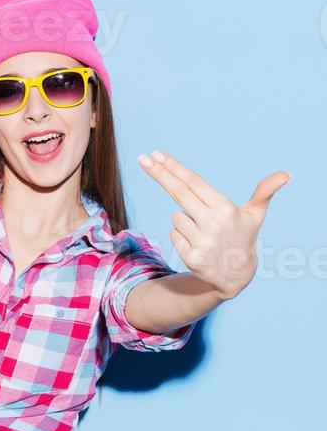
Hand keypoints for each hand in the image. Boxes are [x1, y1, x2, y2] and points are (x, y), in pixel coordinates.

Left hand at [137, 149, 292, 299]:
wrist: (235, 275)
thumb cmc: (242, 237)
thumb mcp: (255, 215)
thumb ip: (265, 192)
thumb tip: (287, 174)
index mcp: (225, 208)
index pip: (194, 183)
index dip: (174, 168)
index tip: (157, 155)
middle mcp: (213, 223)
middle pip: (178, 193)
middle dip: (159, 174)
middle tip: (143, 159)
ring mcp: (201, 241)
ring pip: (176, 217)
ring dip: (184, 220)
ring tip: (203, 231)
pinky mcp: (191, 257)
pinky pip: (173, 234)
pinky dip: (181, 236)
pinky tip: (197, 243)